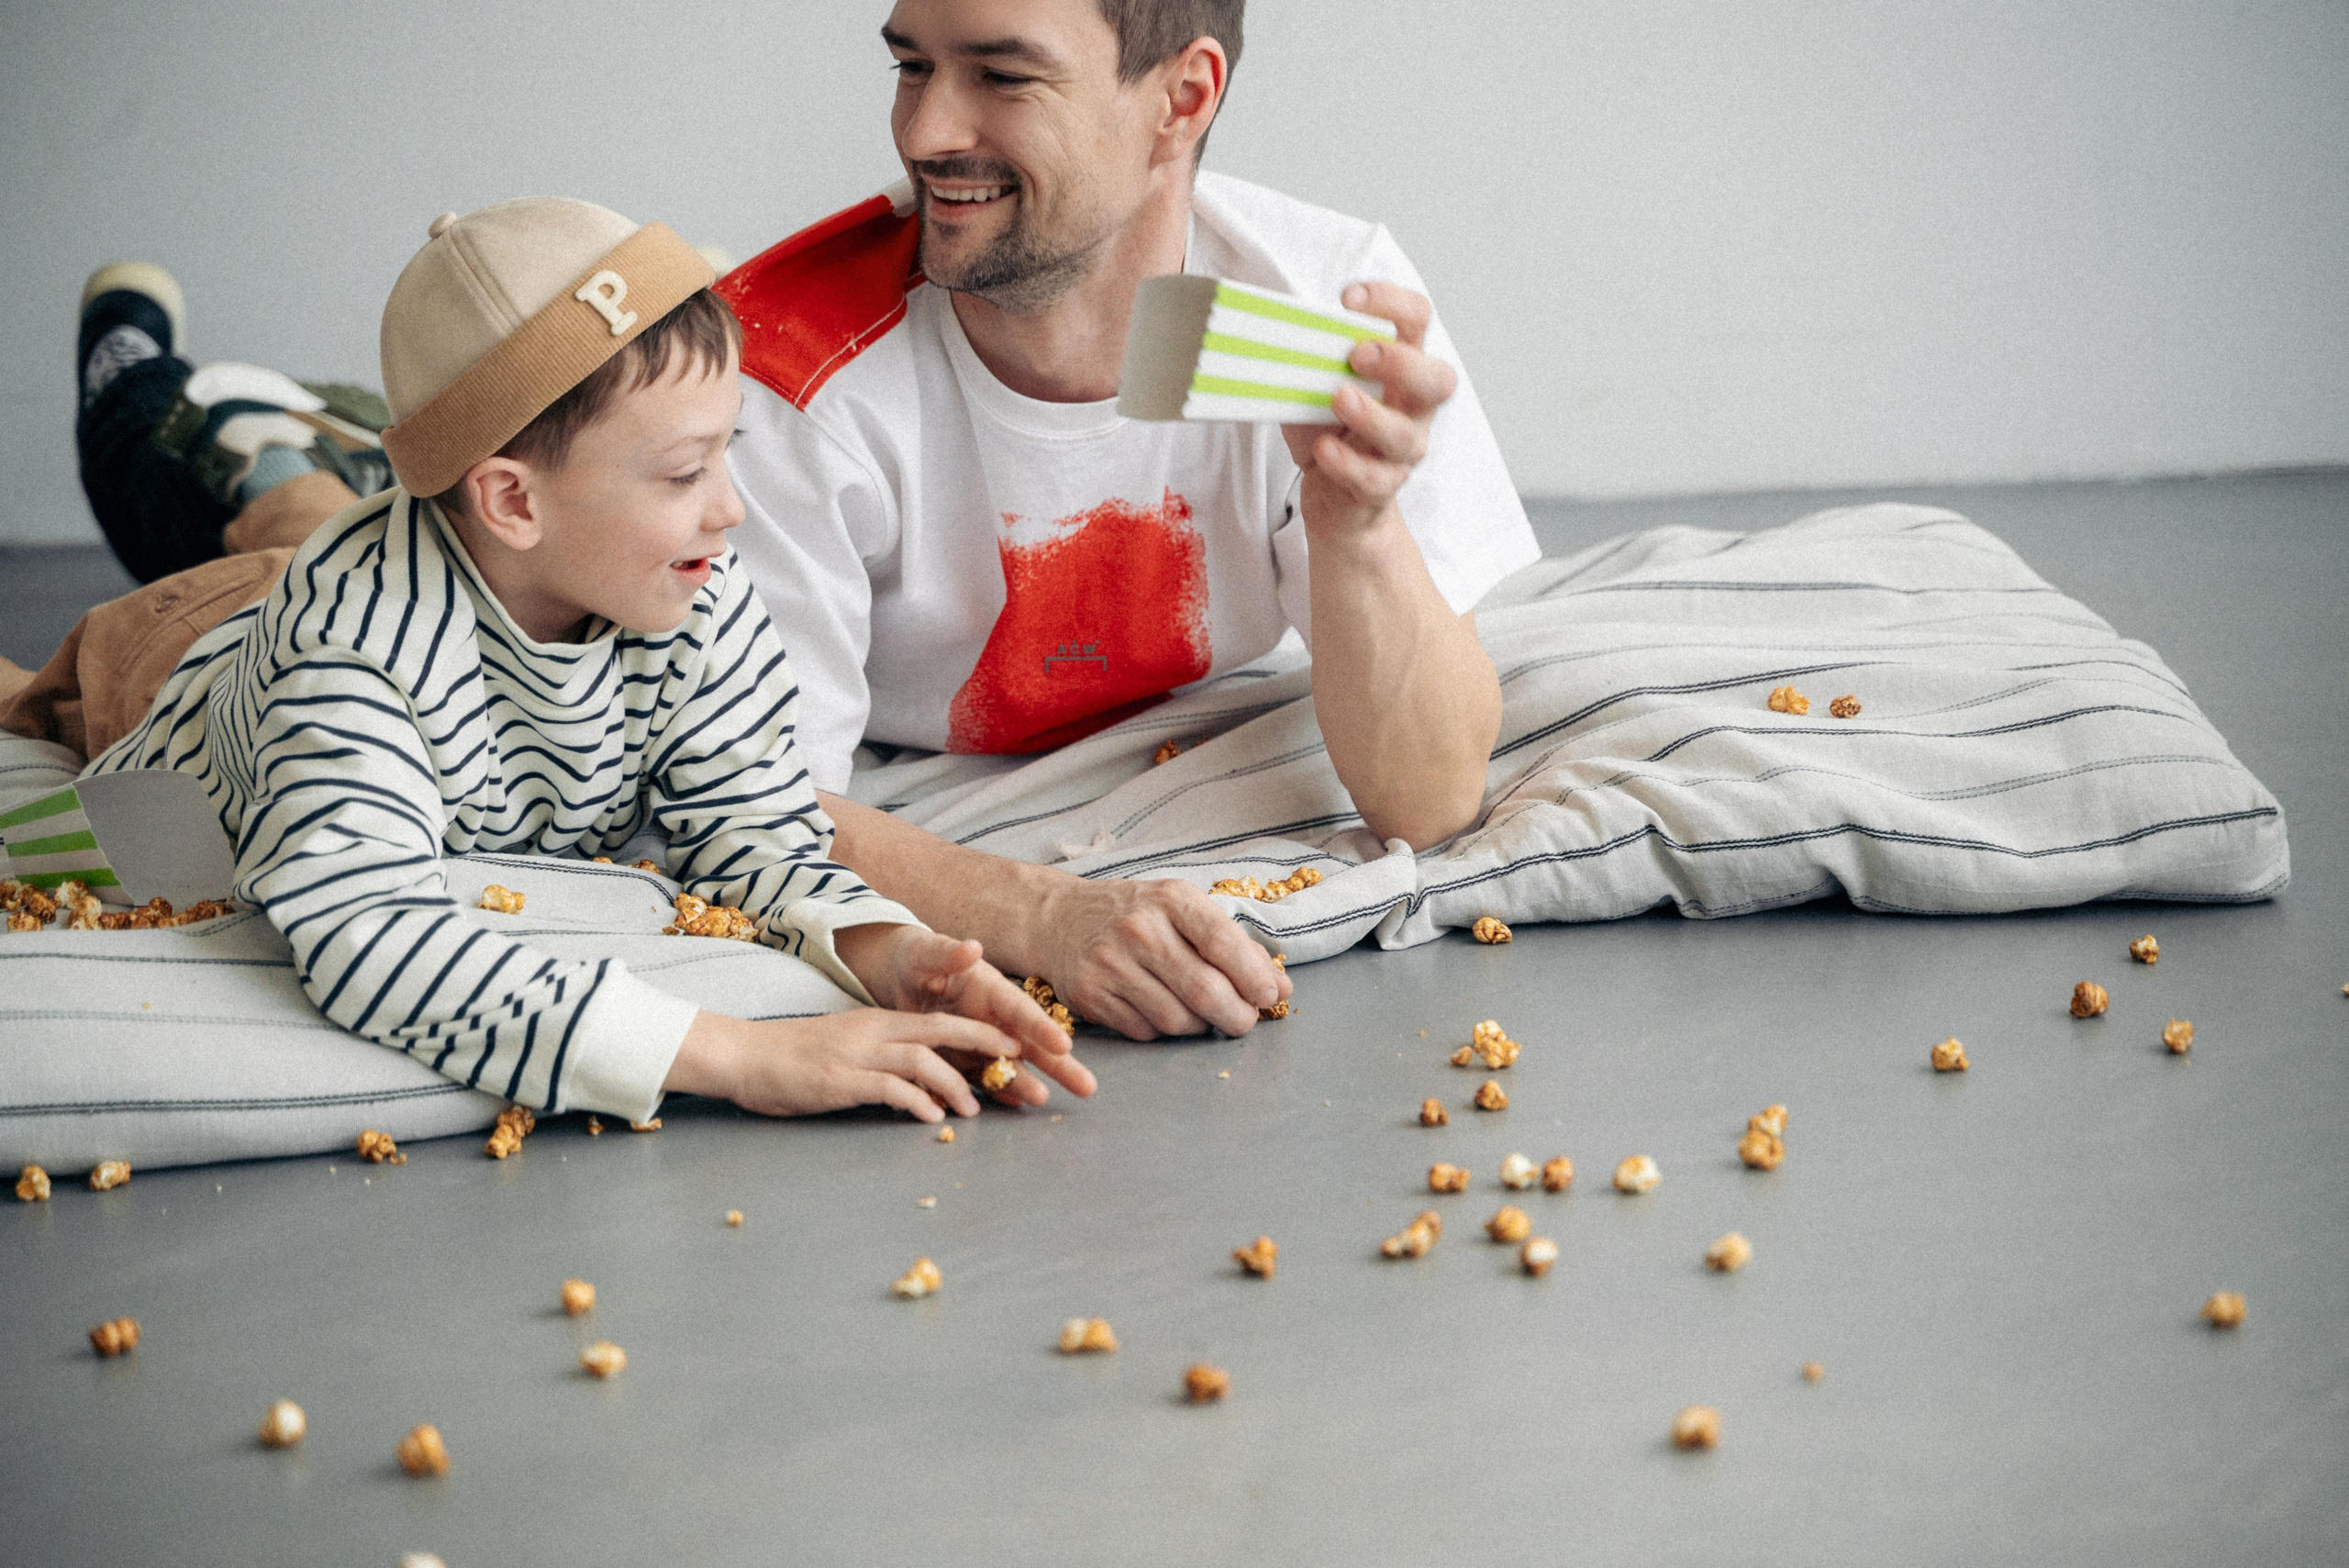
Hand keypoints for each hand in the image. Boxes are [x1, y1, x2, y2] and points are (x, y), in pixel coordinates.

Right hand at [664, 1008, 1051, 1122]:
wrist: (743, 1056)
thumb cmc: (793, 1059)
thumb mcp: (845, 1049)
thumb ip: (882, 1059)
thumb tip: (920, 1084)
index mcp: (878, 1022)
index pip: (938, 1021)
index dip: (979, 1031)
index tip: (1013, 1045)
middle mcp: (874, 1030)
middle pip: (942, 1029)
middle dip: (985, 1043)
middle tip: (1018, 1062)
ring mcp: (858, 1053)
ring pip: (922, 1059)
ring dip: (955, 1084)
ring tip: (974, 1110)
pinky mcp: (841, 1079)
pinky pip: (890, 1086)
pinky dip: (918, 1102)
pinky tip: (932, 1118)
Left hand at [836, 923, 1096, 1102]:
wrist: (899, 975)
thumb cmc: (917, 959)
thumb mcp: (927, 953)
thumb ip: (947, 953)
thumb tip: (973, 947)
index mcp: (989, 989)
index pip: (1020, 1010)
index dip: (1041, 1027)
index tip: (1064, 1044)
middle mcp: (992, 1017)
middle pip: (1030, 1043)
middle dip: (1058, 1065)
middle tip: (1088, 1087)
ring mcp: (979, 1041)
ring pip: (1010, 1066)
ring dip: (1026, 1084)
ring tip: (1043, 1101)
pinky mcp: (962, 1058)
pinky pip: (982, 1078)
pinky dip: (997, 1092)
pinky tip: (1013, 1106)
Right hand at [1033, 875, 1290, 1040]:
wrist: (1059, 919)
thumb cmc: (1136, 914)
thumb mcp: (1183, 910)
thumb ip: (1234, 945)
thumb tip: (1281, 989)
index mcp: (1171, 899)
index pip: (1223, 942)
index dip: (1254, 976)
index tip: (1270, 995)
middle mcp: (1138, 929)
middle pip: (1204, 990)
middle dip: (1237, 1015)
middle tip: (1245, 1021)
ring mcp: (1110, 964)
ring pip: (1177, 1019)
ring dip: (1201, 1027)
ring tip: (1203, 1015)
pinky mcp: (1090, 996)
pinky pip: (1145, 1032)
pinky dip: (1165, 1031)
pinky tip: (1164, 1012)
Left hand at [1280, 281, 1457, 539]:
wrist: (1335, 500)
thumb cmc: (1329, 431)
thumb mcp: (1314, 388)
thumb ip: (1310, 362)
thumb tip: (1278, 335)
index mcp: (1403, 367)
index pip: (1416, 321)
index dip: (1391, 303)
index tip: (1347, 298)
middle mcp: (1414, 408)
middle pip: (1437, 380)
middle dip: (1400, 362)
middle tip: (1357, 353)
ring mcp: (1402, 452)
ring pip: (1403, 435)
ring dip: (1371, 415)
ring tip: (1338, 399)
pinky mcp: (1381, 488)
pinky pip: (1373, 479)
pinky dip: (1348, 463)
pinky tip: (1325, 450)